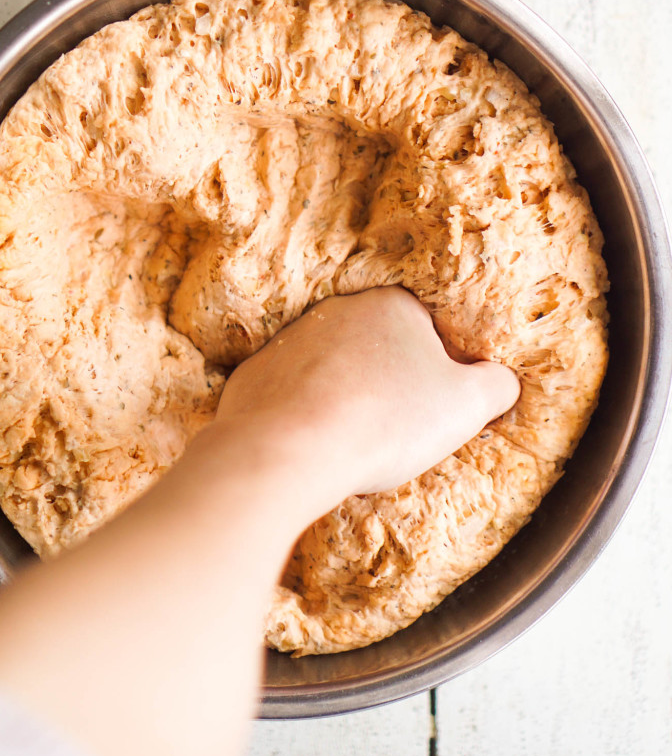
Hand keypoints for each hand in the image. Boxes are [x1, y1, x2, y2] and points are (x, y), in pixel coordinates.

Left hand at [215, 286, 519, 499]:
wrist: (286, 450)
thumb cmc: (385, 420)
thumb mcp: (466, 405)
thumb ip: (496, 384)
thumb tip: (500, 380)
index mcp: (391, 305)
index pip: (429, 332)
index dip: (440, 375)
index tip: (435, 412)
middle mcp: (337, 311)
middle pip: (379, 349)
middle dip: (391, 385)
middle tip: (397, 432)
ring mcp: (289, 340)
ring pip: (334, 371)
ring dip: (347, 400)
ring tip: (354, 445)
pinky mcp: (255, 374)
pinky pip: (292, 396)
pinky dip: (305, 418)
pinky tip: (314, 447)